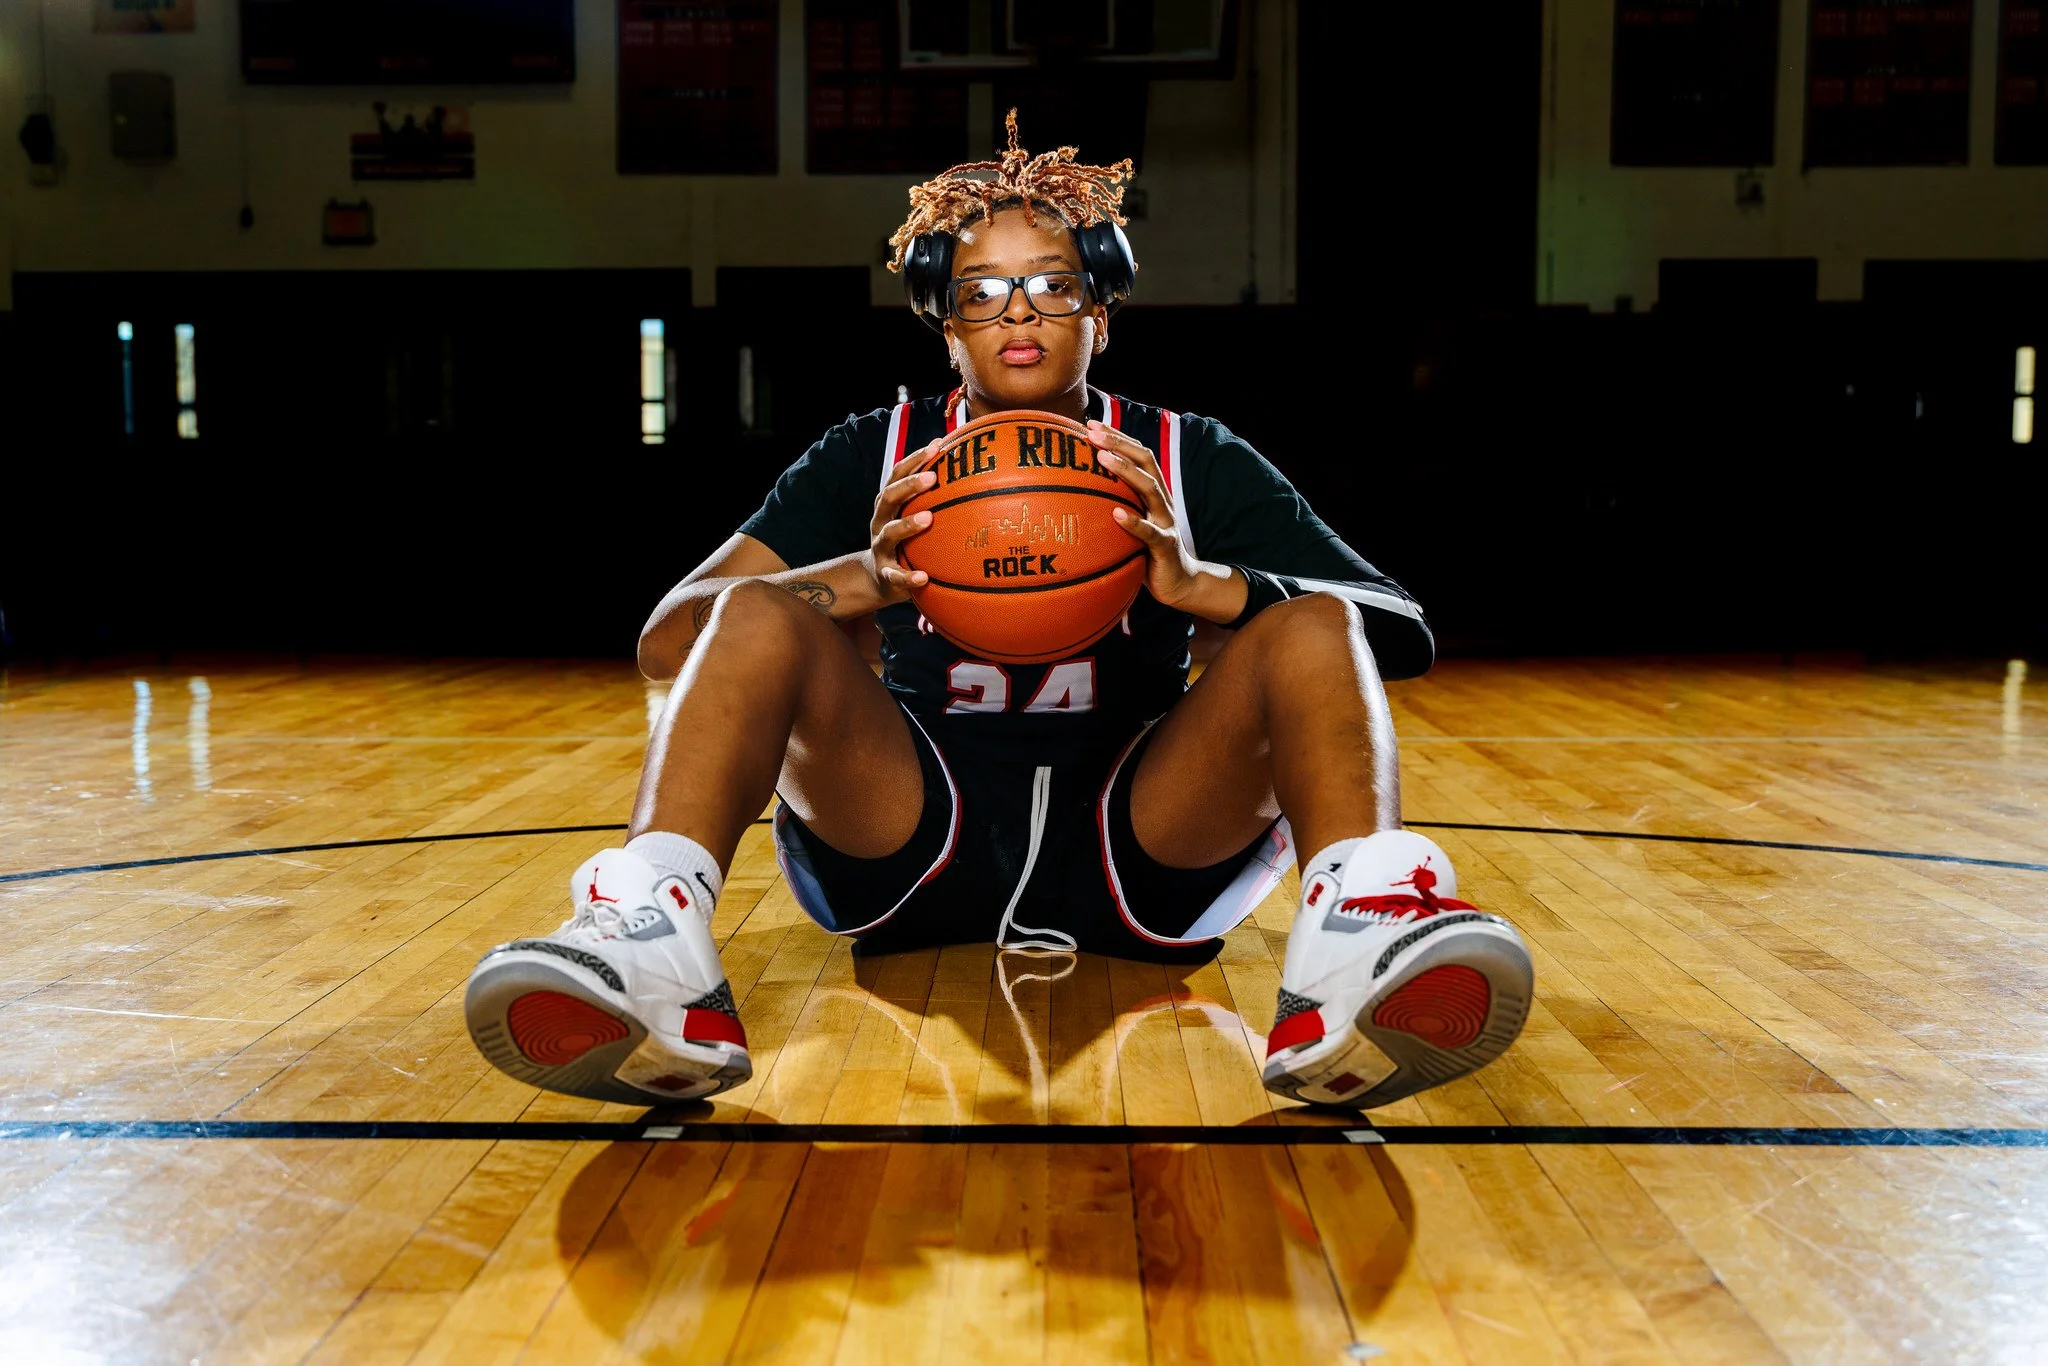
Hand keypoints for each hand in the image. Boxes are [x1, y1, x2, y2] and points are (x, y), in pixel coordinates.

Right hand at [867, 441, 938, 604]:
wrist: (880, 578)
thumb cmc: (907, 541)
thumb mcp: (914, 517)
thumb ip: (935, 500)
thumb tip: (972, 476)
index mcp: (890, 504)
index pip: (898, 475)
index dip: (914, 460)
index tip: (936, 446)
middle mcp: (882, 521)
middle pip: (889, 497)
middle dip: (909, 485)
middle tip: (932, 478)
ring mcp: (881, 547)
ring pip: (889, 532)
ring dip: (907, 524)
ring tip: (928, 519)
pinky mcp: (886, 573)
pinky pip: (895, 575)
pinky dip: (908, 577)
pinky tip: (923, 577)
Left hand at [1087, 420, 1212, 611]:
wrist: (1179, 583)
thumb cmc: (1146, 551)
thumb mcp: (1129, 524)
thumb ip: (1112, 505)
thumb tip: (1075, 493)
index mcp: (1153, 492)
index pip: (1137, 454)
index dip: (1117, 437)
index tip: (1090, 424)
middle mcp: (1162, 500)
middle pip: (1145, 462)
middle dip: (1119, 444)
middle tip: (1092, 433)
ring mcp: (1166, 522)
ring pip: (1148, 489)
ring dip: (1125, 470)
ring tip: (1102, 458)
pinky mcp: (1166, 546)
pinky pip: (1149, 532)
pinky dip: (1133, 522)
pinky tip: (1115, 514)